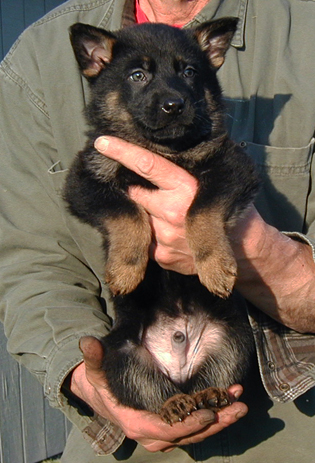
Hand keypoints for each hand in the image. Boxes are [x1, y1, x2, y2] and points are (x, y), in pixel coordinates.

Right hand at [70, 336, 247, 452]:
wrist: (101, 396)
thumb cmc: (102, 383)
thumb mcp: (95, 371)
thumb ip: (93, 358)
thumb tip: (87, 342)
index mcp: (137, 423)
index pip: (168, 429)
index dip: (189, 424)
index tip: (209, 413)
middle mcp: (153, 434)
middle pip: (189, 434)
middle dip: (216, 422)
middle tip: (238, 407)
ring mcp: (165, 433)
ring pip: (197, 433)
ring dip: (221, 419)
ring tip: (240, 404)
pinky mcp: (172, 427)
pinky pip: (196, 426)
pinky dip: (215, 416)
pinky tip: (229, 400)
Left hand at [95, 135, 314, 331]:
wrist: (243, 250)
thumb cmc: (228, 207)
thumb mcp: (212, 182)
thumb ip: (185, 172)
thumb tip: (156, 156)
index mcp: (186, 189)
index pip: (148, 165)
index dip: (122, 152)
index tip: (101, 142)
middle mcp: (172, 213)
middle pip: (134, 192)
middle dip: (132, 187)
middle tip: (140, 185)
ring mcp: (164, 238)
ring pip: (139, 217)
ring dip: (145, 212)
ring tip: (165, 214)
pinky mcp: (161, 257)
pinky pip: (145, 239)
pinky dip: (151, 233)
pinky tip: (170, 233)